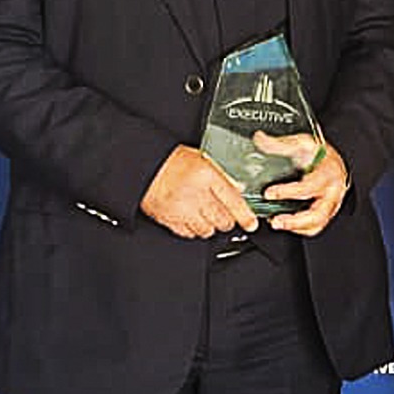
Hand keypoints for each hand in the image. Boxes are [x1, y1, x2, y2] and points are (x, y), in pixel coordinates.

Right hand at [140, 144, 257, 238]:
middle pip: (223, 220)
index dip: (246, 216)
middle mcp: (194, 194)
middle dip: (227, 220)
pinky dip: (193, 230)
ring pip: (207, 231)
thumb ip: (219, 176)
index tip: (251, 224)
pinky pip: (188, 234)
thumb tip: (238, 189)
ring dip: (210, 226)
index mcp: (205, 175)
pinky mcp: (168, 219)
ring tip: (205, 214)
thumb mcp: (200, 159)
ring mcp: (180, 209)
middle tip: (224, 214)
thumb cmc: (168, 159)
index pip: (234, 201)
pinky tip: (191, 219)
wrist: (141, 165)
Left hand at [256, 132, 349, 236]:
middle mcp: (332, 192)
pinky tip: (284, 223)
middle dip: (295, 221)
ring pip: (316, 224)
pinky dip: (298, 228)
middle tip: (275, 221)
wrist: (332, 161)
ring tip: (276, 223)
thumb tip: (260, 139)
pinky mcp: (325, 213)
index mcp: (328, 173)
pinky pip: (314, 227)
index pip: (308, 187)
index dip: (288, 192)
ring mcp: (330, 205)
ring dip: (295, 227)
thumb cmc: (319, 153)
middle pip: (317, 214)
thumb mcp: (302, 143)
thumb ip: (281, 144)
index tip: (269, 193)